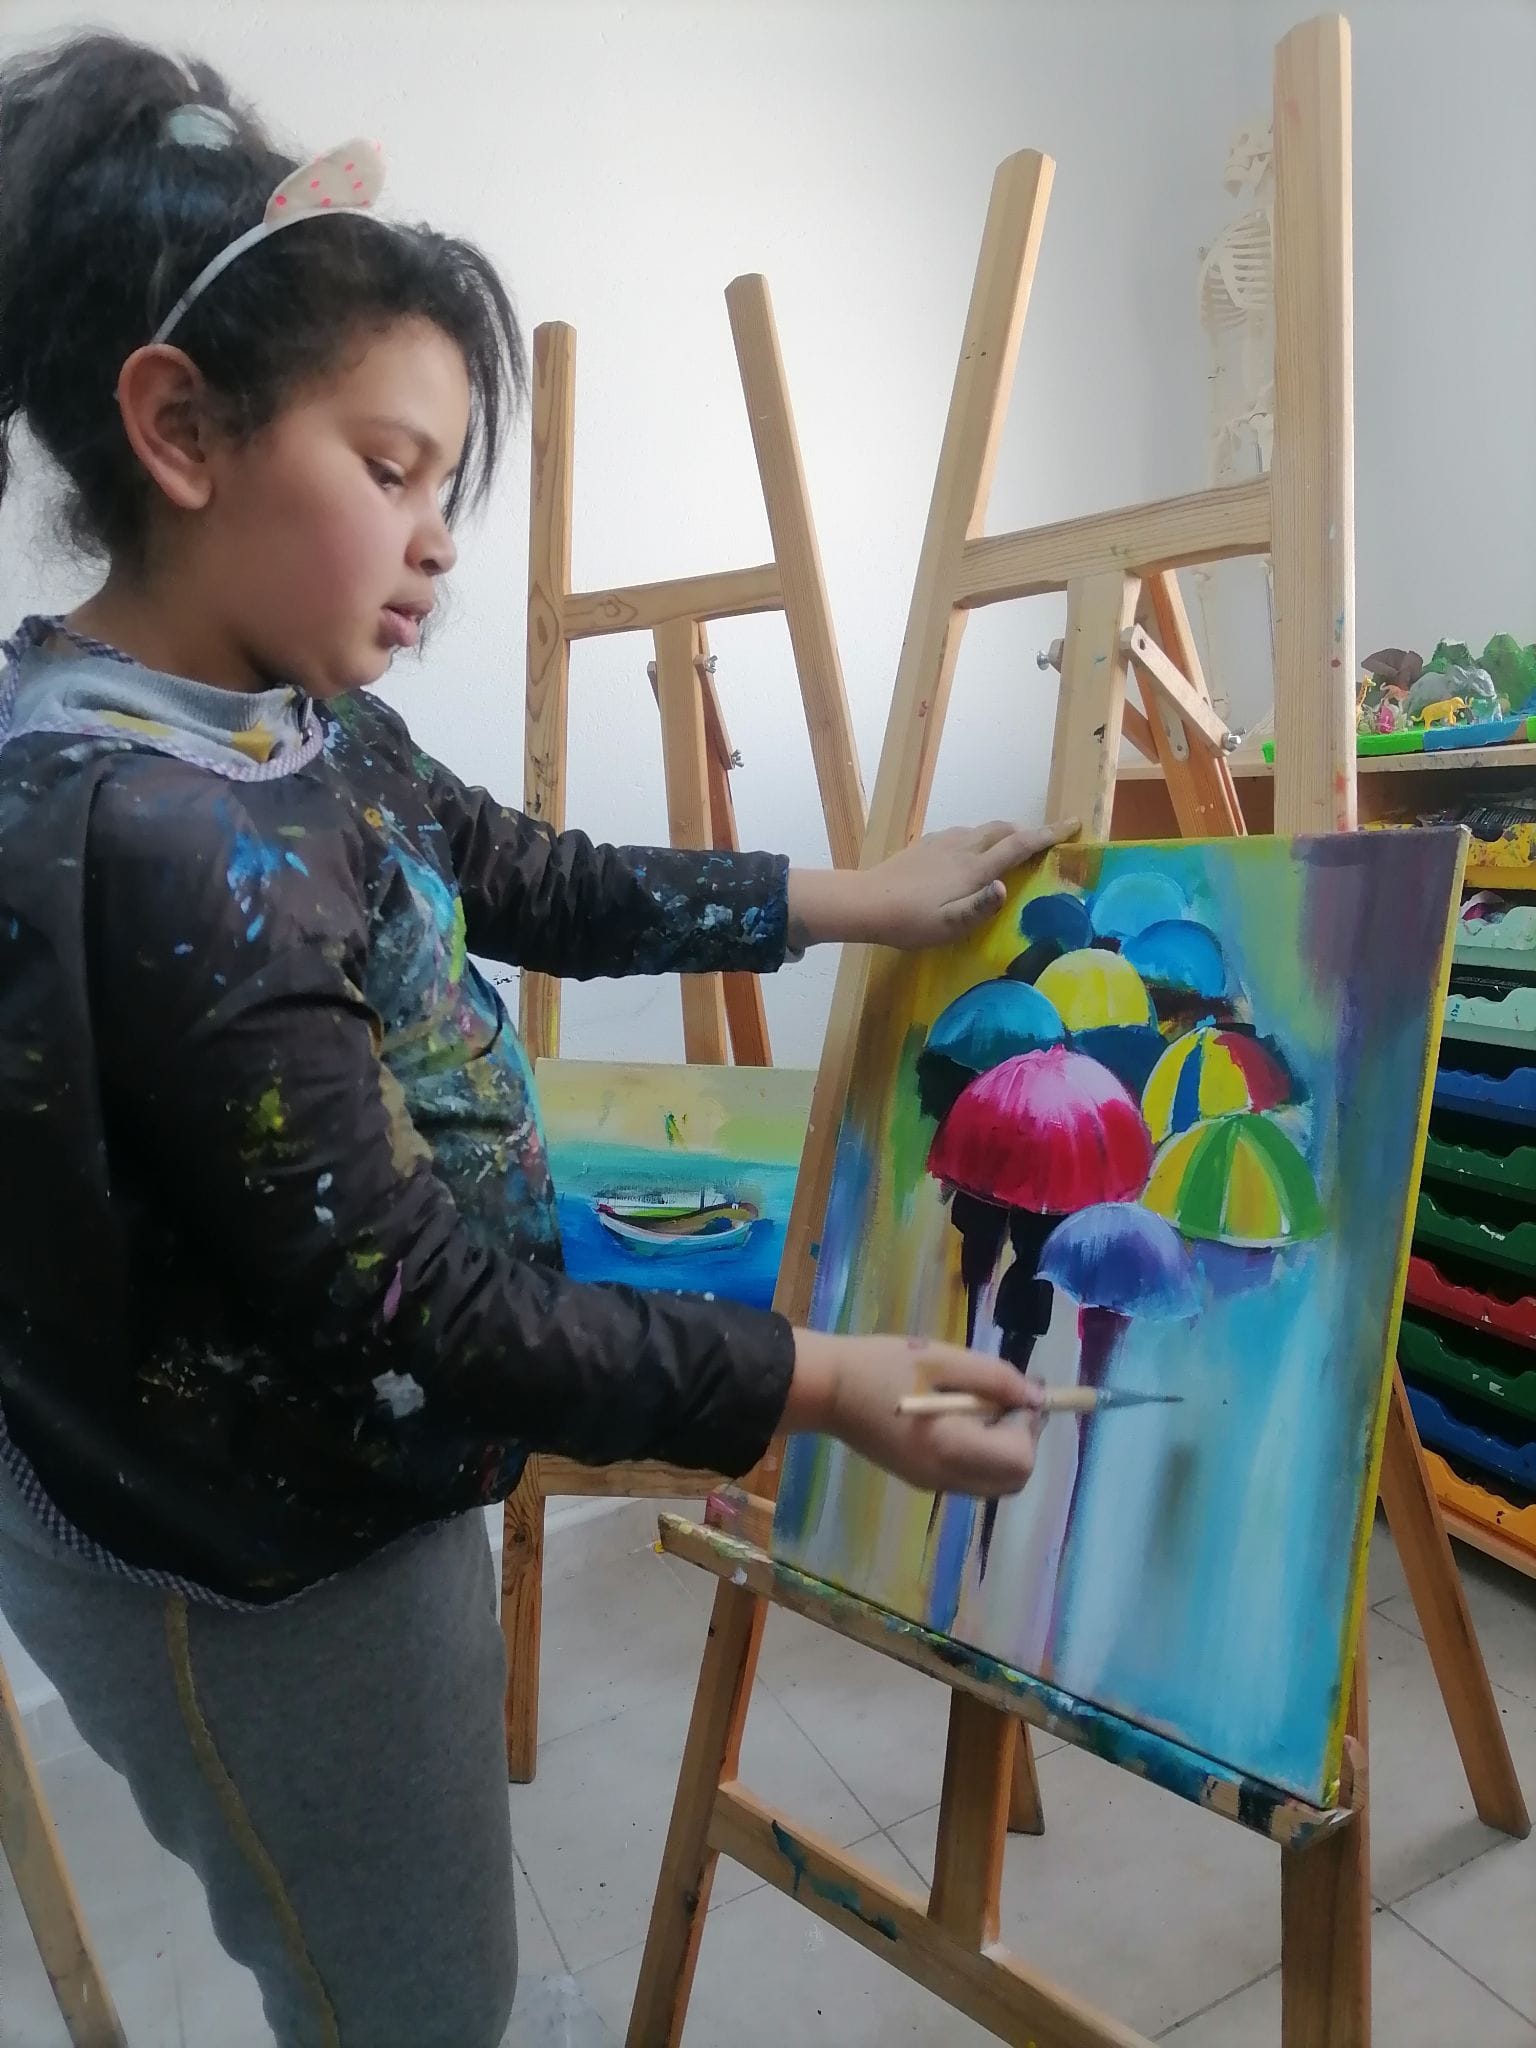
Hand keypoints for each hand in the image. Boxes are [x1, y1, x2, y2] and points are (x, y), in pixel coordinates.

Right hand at [784, 1330, 1045, 1496]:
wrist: (826, 1389)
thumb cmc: (881, 1366)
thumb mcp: (942, 1359)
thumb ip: (995, 1378)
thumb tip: (1037, 1397)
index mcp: (951, 1448)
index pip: (1021, 1460)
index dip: (1028, 1425)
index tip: (1013, 1392)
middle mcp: (945, 1477)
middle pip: (1014, 1479)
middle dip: (1022, 1440)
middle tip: (1002, 1399)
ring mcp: (932, 1483)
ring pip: (995, 1482)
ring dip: (1003, 1448)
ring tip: (977, 1405)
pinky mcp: (921, 1480)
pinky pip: (971, 1477)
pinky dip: (981, 1453)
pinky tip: (957, 1417)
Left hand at [786, 818, 1077, 953]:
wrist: (865, 902)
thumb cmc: (910, 921)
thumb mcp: (948, 925)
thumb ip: (979, 907)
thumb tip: (1004, 886)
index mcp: (973, 869)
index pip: (1018, 845)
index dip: (1048, 834)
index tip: (1073, 824)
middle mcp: (961, 848)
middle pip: (1002, 829)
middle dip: (1027, 831)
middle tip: (1043, 840)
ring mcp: (941, 843)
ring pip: (981, 828)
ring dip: (1001, 833)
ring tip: (1009, 848)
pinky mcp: (924, 844)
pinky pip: (961, 833)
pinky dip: (977, 837)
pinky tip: (968, 852)